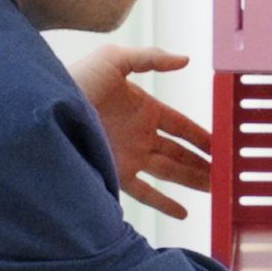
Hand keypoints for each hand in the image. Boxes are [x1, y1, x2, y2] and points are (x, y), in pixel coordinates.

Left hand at [70, 46, 211, 218]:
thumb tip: (185, 60)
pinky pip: (146, 192)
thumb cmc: (77, 78)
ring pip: (171, 173)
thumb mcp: (115, 59)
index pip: (181, 126)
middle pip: (180, 153)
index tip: (221, 146)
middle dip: (202, 164)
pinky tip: (183, 212)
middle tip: (225, 174)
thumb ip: (151, 58)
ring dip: (193, 182)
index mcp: (145, 110)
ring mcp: (130, 156)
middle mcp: (141, 136)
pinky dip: (165, 203)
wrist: (46, 105)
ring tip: (215, 190)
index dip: (201, 136)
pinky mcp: (117, 172)